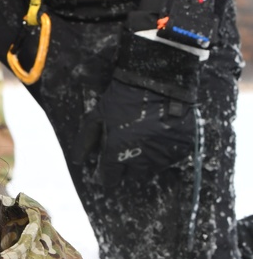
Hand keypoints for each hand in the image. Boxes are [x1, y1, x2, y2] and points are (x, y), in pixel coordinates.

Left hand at [79, 76, 197, 187]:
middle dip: (126, 164)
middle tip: (126, 145)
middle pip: (131, 174)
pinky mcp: (181, 149)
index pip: (109, 178)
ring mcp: (162, 156)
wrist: (158, 80)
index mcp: (117, 154)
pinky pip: (170, 158)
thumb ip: (85, 140)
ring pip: (151, 168)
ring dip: (145, 158)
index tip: (106, 165)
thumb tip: (77, 160)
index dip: (106, 173)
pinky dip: (164, 150)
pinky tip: (160, 134)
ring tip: (144, 136)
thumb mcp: (98, 115)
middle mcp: (140, 161)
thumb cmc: (123, 97)